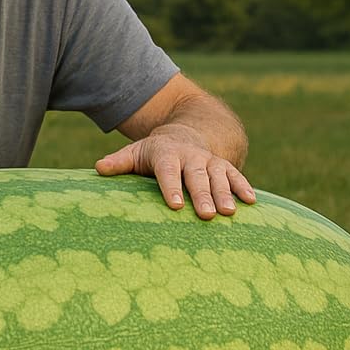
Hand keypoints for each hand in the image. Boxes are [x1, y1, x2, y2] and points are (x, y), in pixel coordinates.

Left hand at [95, 126, 254, 218]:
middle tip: (206, 215)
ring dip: (225, 194)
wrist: (185, 135)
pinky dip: (244, 187)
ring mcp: (209, 161)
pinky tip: (251, 202)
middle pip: (196, 176)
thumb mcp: (135, 153)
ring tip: (229, 212)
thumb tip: (98, 168)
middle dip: (202, 195)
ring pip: (219, 176)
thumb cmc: (154, 153)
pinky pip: (236, 175)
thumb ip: (119, 162)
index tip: (175, 205)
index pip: (167, 170)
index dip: (171, 187)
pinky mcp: (225, 166)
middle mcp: (190, 156)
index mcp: (166, 154)